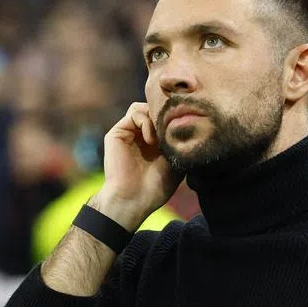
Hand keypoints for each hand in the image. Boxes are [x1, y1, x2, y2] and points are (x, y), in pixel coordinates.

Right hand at [94, 103, 181, 228]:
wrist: (134, 199)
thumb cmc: (156, 186)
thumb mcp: (176, 161)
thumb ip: (179, 141)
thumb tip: (190, 122)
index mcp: (153, 141)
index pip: (164, 117)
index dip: (174, 117)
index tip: (185, 126)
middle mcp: (139, 135)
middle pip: (154, 109)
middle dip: (165, 115)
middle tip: (173, 129)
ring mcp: (128, 133)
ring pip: (144, 107)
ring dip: (155, 118)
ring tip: (160, 139)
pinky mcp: (117, 133)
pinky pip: (134, 112)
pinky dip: (146, 121)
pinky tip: (151, 141)